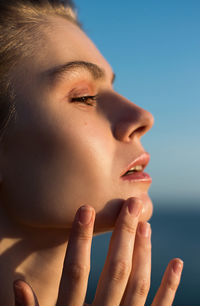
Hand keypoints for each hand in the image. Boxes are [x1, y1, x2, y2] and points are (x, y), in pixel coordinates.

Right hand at [13, 198, 182, 305]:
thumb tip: (17, 283)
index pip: (76, 270)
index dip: (80, 238)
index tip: (85, 208)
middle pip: (115, 269)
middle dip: (123, 234)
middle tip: (132, 204)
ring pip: (139, 283)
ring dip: (144, 252)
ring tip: (146, 223)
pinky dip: (170, 286)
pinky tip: (176, 263)